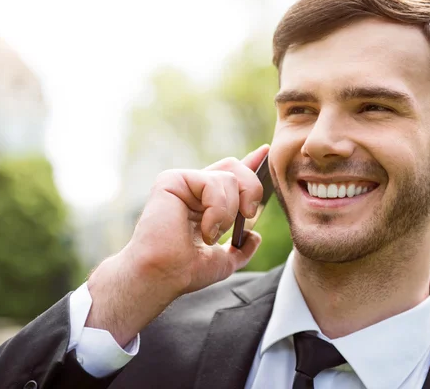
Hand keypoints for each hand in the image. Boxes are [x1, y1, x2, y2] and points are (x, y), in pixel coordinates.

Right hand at [86, 145, 268, 345]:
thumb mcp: (223, 261)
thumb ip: (241, 250)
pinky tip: (204, 229)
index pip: (230, 175)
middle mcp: (193, 189)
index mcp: (203, 202)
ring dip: (229, 212)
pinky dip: (217, 210)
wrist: (164, 275)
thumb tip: (256, 237)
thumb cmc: (184, 271)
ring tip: (210, 234)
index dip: (250, 163)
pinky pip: (212, 182)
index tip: (265, 153)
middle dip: (251, 189)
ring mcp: (182, 182)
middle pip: (234, 167)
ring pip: (229, 178)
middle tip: (248, 215)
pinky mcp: (172, 180)